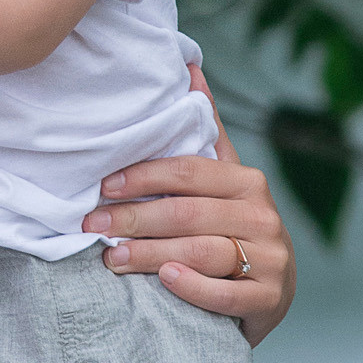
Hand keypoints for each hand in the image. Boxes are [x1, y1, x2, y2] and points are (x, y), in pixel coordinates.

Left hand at [81, 66, 293, 345]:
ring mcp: (270, 258)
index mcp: (247, 182)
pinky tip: (164, 281)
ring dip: (150, 254)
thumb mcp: (220, 180)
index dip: (144, 176)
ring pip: (202, 251)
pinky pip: (227, 292)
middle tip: (91, 223)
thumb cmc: (231, 228)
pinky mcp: (270, 298)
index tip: (104, 185)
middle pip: (189, 213)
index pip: (190, 172)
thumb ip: (204, 130)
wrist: (268, 293)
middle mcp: (262, 215)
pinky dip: (193, 287)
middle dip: (134, 218)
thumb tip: (189, 65)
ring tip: (110, 257)